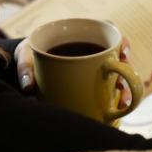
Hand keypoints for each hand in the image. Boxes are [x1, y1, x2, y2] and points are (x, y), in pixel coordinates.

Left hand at [15, 36, 134, 107]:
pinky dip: (113, 104)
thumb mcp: (25, 55)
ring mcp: (95, 74)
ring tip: (121, 105)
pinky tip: (114, 114)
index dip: (122, 44)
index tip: (122, 53)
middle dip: (126, 74)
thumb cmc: (30, 56)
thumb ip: (25, 66)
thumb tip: (28, 84)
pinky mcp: (92, 90)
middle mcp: (94, 57)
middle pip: (118, 62)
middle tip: (120, 85)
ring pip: (117, 80)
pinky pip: (107, 95)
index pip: (109, 38)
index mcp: (82, 41)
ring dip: (124, 92)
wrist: (27, 71)